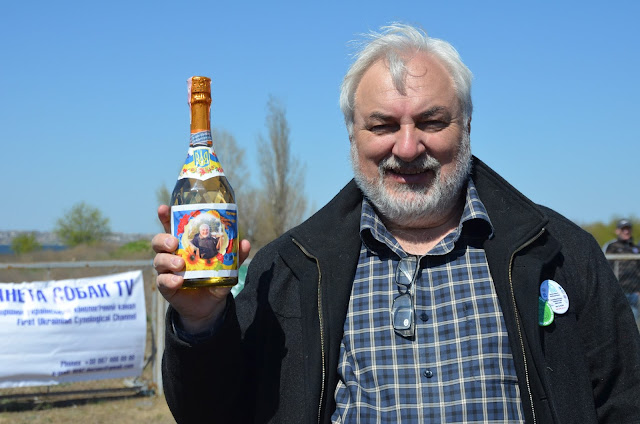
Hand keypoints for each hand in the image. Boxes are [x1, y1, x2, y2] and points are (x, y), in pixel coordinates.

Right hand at [152, 205, 250, 333]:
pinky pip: (163, 281)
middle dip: (163, 239)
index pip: (171, 227)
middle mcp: (172, 254)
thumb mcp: (228, 266)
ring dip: (167, 260)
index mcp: (184, 244)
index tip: (163, 208)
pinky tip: (178, 281)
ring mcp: (167, 270)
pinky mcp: (166, 286)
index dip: (165, 217)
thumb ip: (235, 255)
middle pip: (158, 241)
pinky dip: (169, 279)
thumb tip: (245, 243)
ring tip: (180, 263)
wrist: (210, 305)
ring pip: (158, 260)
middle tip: (174, 242)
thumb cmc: (215, 278)